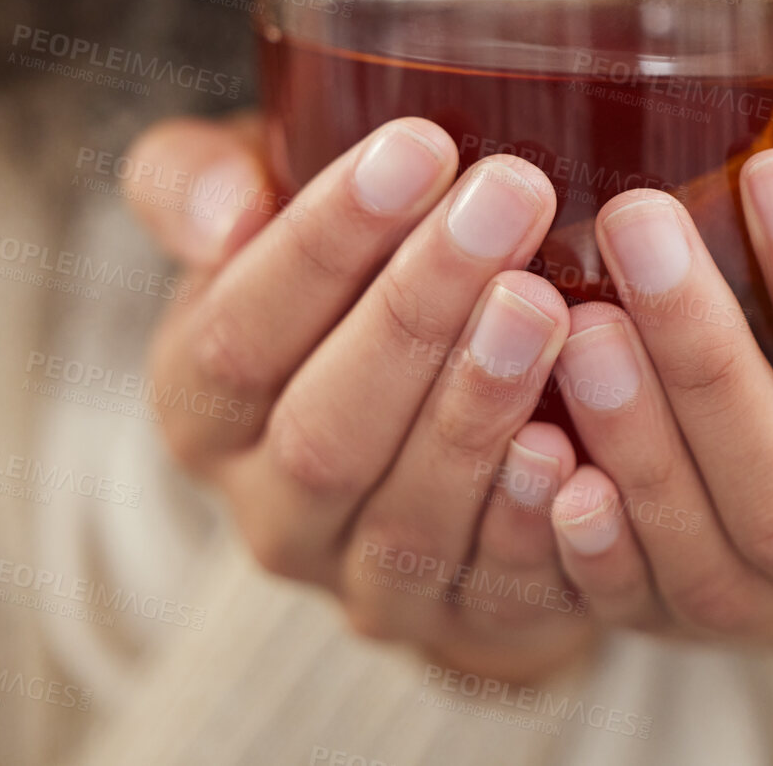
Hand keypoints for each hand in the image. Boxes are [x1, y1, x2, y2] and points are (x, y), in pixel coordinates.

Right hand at [125, 114, 595, 682]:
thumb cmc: (346, 280)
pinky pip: (491, 590)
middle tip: (511, 196)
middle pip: (326, 427)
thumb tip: (227, 207)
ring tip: (547, 301)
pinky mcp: (456, 626)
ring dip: (476, 408)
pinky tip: (575, 449)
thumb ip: (198, 181)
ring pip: (408, 514)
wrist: (428, 419)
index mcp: (201, 402)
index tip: (419, 146)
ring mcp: (360, 581)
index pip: (238, 330)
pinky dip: (529, 526)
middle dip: (419, 307)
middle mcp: (268, 508)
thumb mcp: (260, 208)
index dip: (324, 241)